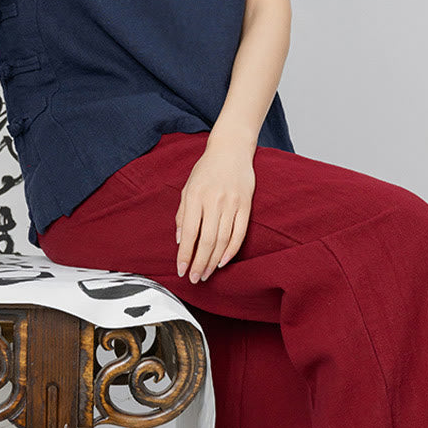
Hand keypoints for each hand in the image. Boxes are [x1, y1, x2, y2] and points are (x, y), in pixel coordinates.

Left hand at [176, 137, 255, 282]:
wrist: (231, 149)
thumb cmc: (206, 170)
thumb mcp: (187, 188)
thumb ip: (183, 214)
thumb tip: (181, 241)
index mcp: (195, 196)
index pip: (190, 233)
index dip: (185, 255)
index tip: (181, 271)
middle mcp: (213, 201)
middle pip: (207, 240)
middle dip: (200, 263)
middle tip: (195, 278)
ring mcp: (232, 203)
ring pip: (223, 240)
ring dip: (214, 261)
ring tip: (207, 274)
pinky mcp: (246, 204)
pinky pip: (240, 232)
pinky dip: (232, 250)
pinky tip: (223, 261)